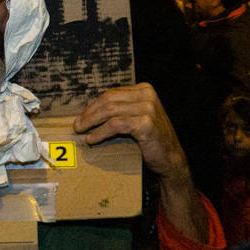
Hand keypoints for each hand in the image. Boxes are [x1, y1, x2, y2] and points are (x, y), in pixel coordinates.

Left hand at [74, 83, 206, 240]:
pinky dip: (100, 132)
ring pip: (110, 111)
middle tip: (78, 124)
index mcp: (144, 90)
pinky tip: (92, 139)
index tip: (82, 116)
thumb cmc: (151, 140)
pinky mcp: (146, 123)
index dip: (93, 105)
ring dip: (92, 122)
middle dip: (90, 113)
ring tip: (81, 131)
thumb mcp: (138, 117)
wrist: (171, 159)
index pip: (111, 93)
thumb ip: (122, 109)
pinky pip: (116, 125)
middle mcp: (147, 95)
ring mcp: (148, 108)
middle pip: (109, 100)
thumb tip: (91, 109)